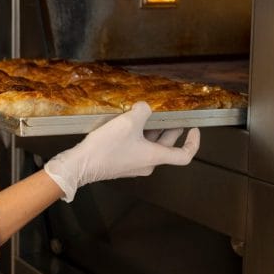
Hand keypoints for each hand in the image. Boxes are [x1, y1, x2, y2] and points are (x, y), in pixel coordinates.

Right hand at [44, 102, 199, 201]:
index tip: (193, 128)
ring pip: (150, 146)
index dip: (193, 142)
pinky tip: (128, 124)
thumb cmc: (107, 146)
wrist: (80, 165)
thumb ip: (142, 110)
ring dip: (152, 131)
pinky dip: (139, 136)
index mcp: (155, 157)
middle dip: (170, 129)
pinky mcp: (122, 164)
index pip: (184, 155)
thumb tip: (145, 108)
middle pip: (166, 147)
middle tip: (170, 113)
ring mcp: (134, 166)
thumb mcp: (128, 122)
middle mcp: (148, 164)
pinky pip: (137, 148)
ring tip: (147, 114)